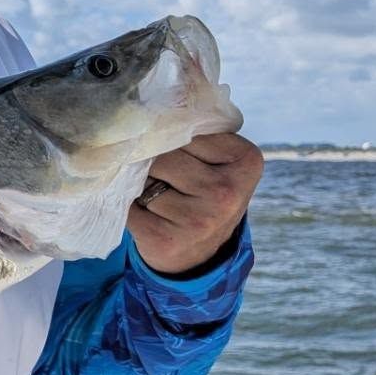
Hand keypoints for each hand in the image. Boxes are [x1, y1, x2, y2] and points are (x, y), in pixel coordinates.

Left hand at [128, 133, 263, 276]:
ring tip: (162, 201)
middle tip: (170, 183)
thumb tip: (145, 122)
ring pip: (144, 182)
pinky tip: (151, 218)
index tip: (188, 161)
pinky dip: (131, 209)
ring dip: (142, 189)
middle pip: (163, 157)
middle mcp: (226, 192)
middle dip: (155, 166)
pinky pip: (129, 208)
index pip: (186, 131)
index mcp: (246, 160)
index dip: (175, 144)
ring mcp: (197, 219)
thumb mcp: (217, 159)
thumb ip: (195, 133)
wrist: (199, 251)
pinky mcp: (165, 239)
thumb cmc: (204, 193)